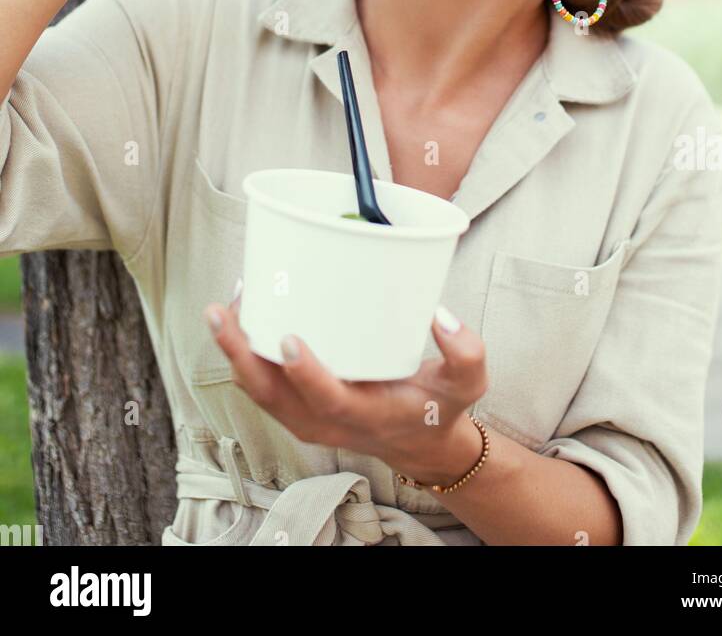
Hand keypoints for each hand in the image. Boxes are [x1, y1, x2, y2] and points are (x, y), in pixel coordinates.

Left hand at [204, 292, 488, 484]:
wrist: (421, 444)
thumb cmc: (439, 408)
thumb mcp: (467, 384)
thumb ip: (465, 352)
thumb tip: (442, 315)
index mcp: (366, 415)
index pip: (327, 401)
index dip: (305, 374)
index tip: (288, 340)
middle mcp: (327, 421)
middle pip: (272, 396)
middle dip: (241, 355)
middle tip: (222, 313)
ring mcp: (308, 418)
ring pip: (258, 391)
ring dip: (234, 352)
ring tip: (223, 307)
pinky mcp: (299, 408)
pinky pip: (261, 386)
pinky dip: (244, 355)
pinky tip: (242, 315)